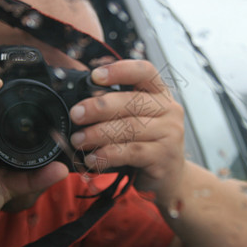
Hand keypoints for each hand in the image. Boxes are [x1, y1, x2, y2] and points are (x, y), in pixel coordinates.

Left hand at [69, 60, 185, 199]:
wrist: (171, 176)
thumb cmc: (148, 143)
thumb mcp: (139, 119)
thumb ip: (119, 106)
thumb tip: (81, 102)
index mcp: (161, 94)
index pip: (144, 71)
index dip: (120, 70)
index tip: (95, 75)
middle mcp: (170, 110)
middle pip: (132, 101)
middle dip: (98, 107)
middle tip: (76, 114)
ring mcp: (170, 133)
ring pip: (129, 128)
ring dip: (97, 134)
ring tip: (78, 140)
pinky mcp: (164, 157)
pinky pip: (131, 152)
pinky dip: (108, 155)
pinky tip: (93, 158)